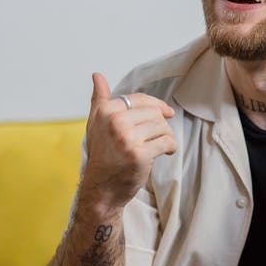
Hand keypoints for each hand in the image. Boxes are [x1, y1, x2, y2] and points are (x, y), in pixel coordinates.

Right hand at [79, 73, 175, 212]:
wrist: (101, 190)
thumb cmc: (101, 157)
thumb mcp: (95, 125)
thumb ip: (99, 100)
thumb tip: (97, 75)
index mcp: (105, 111)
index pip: (140, 99)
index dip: (156, 106)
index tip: (166, 114)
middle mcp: (115, 122)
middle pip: (154, 112)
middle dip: (160, 125)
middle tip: (155, 138)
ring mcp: (127, 138)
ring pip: (162, 126)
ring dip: (165, 137)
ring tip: (157, 146)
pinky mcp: (139, 154)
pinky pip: (167, 142)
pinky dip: (170, 147)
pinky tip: (163, 153)